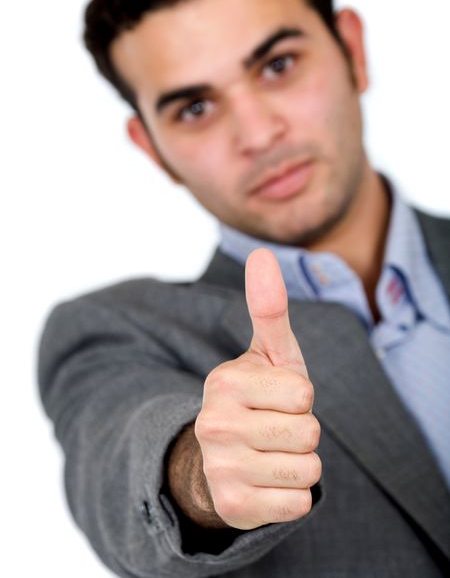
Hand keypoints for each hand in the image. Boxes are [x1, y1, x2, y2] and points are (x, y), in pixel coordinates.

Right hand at [195, 248, 320, 529]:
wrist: (220, 458)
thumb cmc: (257, 397)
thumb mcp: (266, 354)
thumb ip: (268, 307)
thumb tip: (262, 252)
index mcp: (224, 382)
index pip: (304, 394)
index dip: (300, 397)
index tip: (277, 398)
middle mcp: (215, 425)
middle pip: (309, 432)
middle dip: (303, 431)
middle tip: (275, 428)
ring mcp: (220, 468)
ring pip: (308, 470)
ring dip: (300, 464)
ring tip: (272, 454)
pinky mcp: (232, 506)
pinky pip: (299, 504)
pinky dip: (293, 496)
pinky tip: (267, 482)